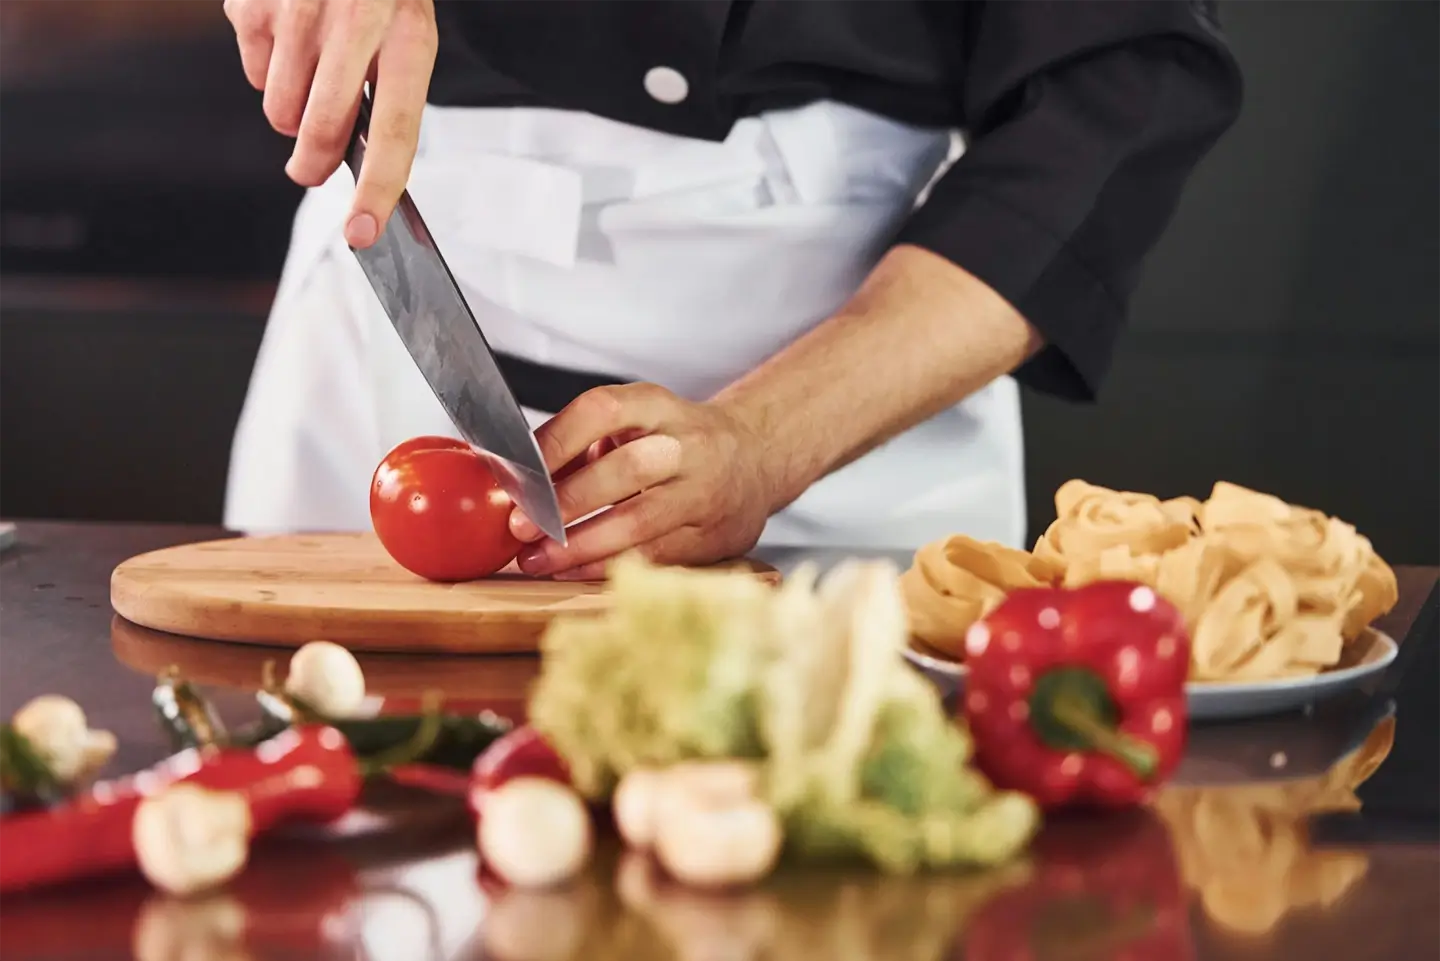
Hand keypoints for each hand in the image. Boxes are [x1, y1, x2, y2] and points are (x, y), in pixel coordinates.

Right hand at [223, 0, 436, 246]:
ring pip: (280, 112)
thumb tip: (352, 165)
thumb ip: (386, 96)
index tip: (363, 234)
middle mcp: (353, 21)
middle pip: (322, 130)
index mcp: (408, 35)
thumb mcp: (406, 32)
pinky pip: (253, 74)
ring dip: (293, 112)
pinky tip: (290, 34)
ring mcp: (296, 10)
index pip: (395, 131)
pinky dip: (268, 69)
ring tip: (313, 72)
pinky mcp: (251, 4)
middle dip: (313, 166)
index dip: (378, 188)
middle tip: (311, 172)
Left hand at [509, 385, 777, 579]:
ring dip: (580, 546)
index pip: (602, 411)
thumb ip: (582, 445)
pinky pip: (654, 556)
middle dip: (567, 501)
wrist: (752, 459)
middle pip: (626, 469)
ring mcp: (705, 492)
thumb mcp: (634, 423)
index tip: (519, 470)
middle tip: (520, 525)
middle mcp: (687, 444)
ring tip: (538, 559)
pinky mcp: (714, 537)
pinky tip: (573, 572)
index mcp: (657, 406)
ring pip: (640, 522)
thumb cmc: (672, 441)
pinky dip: (606, 567)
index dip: (558, 439)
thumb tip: (514, 479)